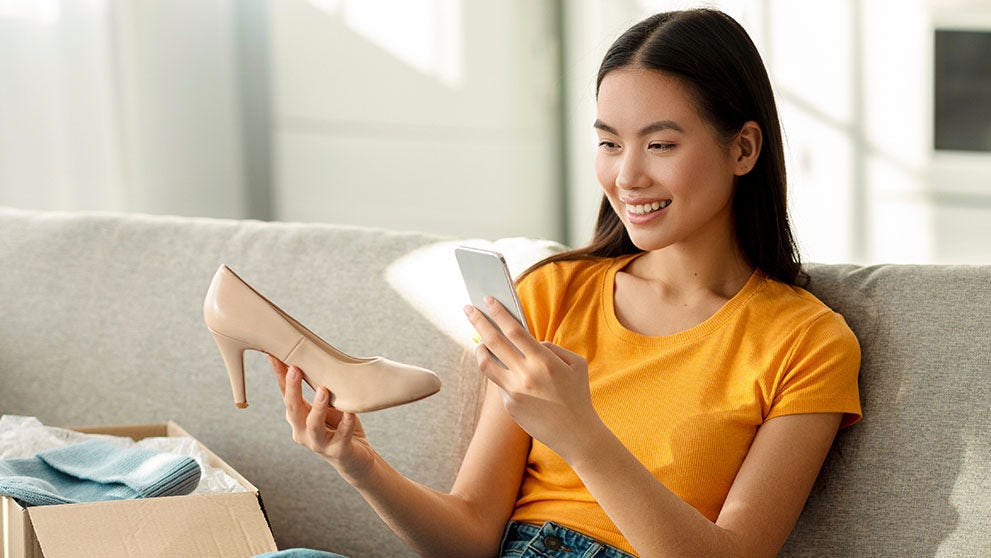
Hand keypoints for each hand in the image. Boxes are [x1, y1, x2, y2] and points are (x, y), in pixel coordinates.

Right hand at [269, 356, 376, 477]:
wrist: (354, 458)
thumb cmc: (337, 427)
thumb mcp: (326, 406)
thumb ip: (318, 389)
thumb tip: (314, 360)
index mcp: (297, 418)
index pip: (285, 394)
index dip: (279, 376)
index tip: (274, 356)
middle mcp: (302, 431)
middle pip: (293, 409)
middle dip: (293, 389)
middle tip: (295, 369)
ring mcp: (319, 443)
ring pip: (313, 425)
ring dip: (317, 407)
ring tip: (323, 390)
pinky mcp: (338, 451)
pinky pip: (342, 435)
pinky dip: (346, 423)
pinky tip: (350, 412)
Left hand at [464, 298, 603, 462]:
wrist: (576, 434)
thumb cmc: (578, 395)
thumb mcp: (575, 364)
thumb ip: (551, 348)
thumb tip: (529, 342)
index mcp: (544, 361)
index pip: (514, 330)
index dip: (498, 313)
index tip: (487, 300)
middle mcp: (525, 375)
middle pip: (493, 341)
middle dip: (478, 321)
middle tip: (468, 309)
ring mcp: (514, 391)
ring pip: (486, 364)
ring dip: (480, 348)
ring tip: (480, 341)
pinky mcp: (509, 405)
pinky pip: (500, 383)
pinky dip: (502, 373)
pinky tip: (507, 371)